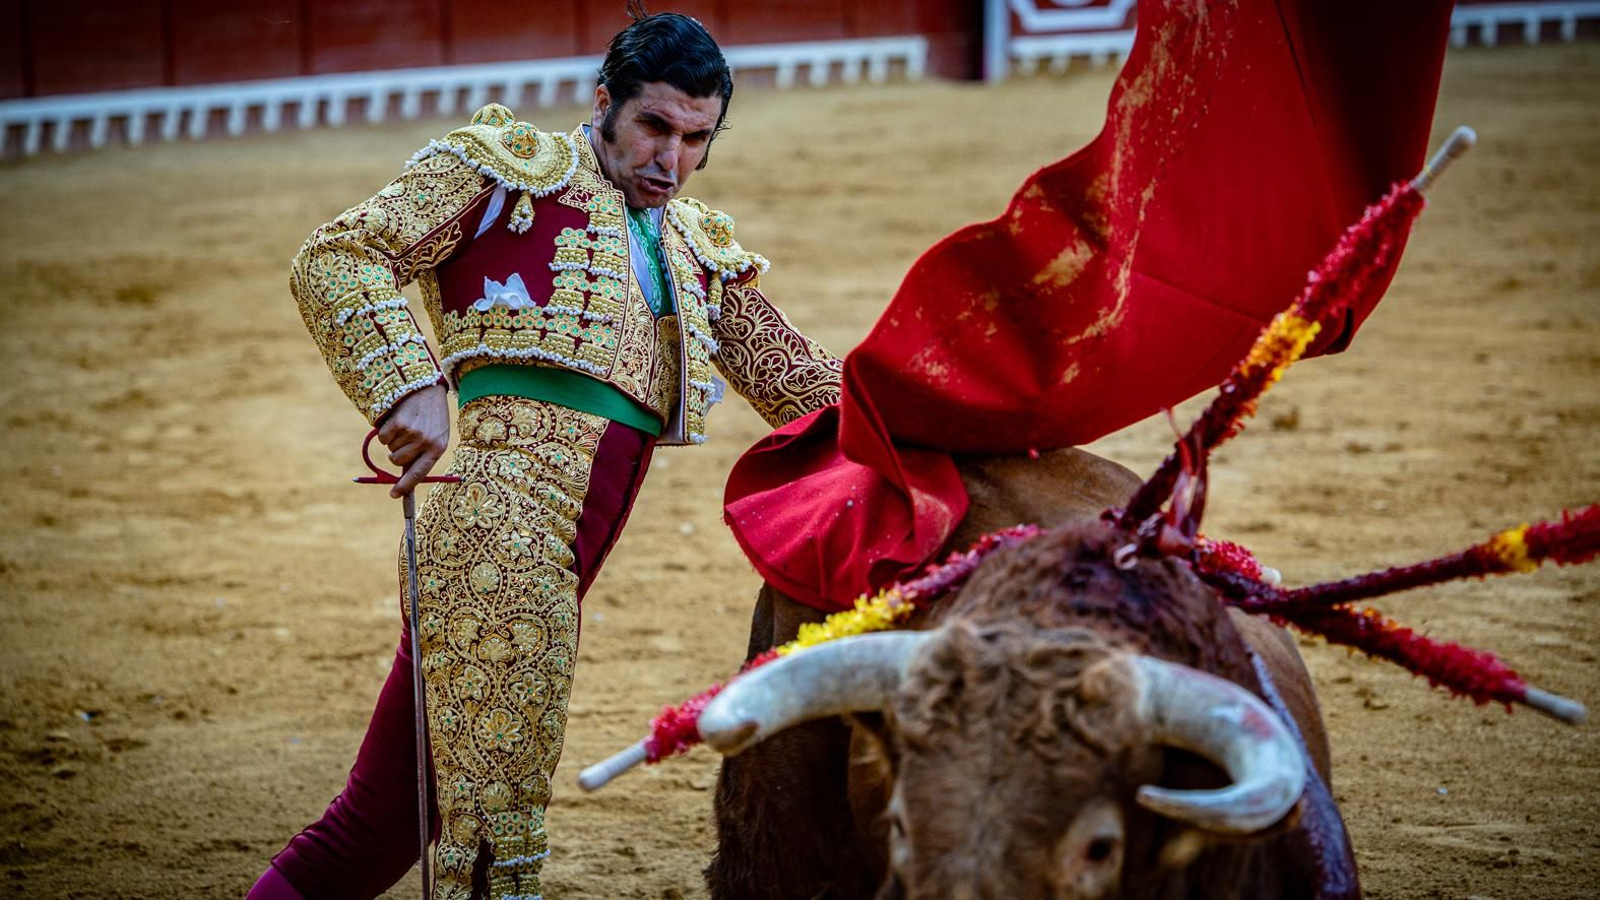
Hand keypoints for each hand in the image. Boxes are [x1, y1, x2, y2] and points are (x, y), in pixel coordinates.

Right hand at [377, 383, 449, 497]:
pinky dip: (385, 431)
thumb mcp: (434, 435)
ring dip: (393, 440)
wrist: (426, 387)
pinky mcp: (399, 423)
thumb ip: (420, 456)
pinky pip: (383, 438)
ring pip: (390, 449)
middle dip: (396, 454)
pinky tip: (398, 419)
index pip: (419, 474)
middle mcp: (426, 442)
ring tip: (406, 424)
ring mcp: (412, 433)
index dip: (404, 486)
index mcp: (438, 448)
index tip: (393, 495)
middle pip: (398, 462)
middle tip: (405, 439)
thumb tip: (403, 480)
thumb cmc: (431, 416)